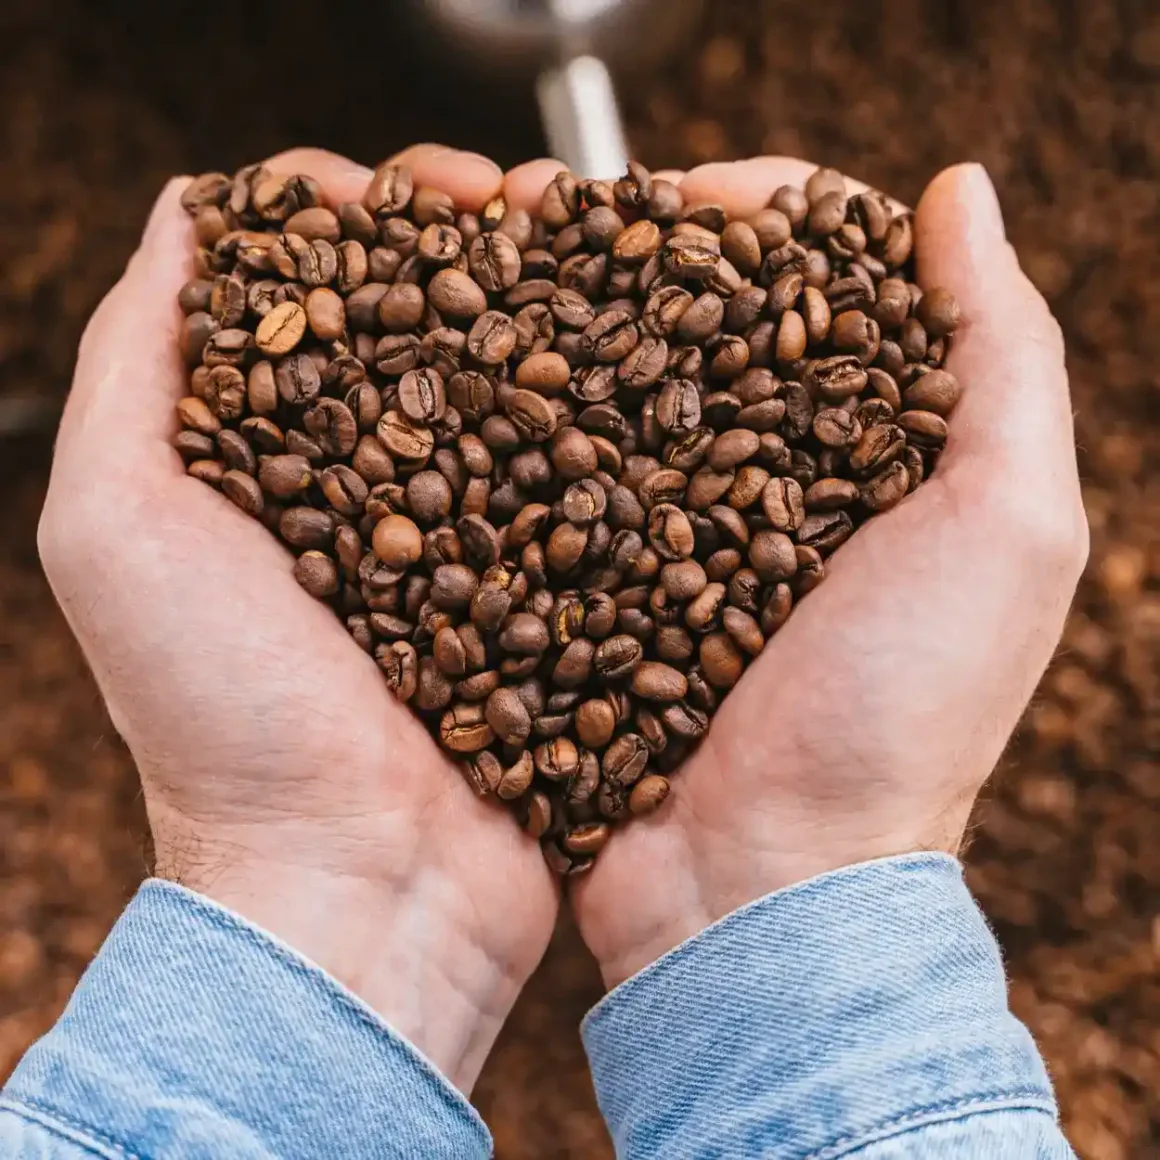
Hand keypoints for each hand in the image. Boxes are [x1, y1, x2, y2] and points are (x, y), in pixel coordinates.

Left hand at [37, 145, 565, 1092]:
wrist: (357, 878)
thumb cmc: (222, 717)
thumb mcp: (117, 528)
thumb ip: (134, 366)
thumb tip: (193, 216)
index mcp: (274, 452)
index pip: (323, 287)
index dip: (370, 212)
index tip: (426, 189)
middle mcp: (375, 479)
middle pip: (430, 318)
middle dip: (480, 242)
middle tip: (533, 203)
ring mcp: (471, 528)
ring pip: (518, 382)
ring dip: (555, 308)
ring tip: (602, 255)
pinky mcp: (548, 582)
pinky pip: (585, 475)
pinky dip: (612, 410)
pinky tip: (649, 360)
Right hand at [561, 157, 1088, 986]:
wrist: (760, 881)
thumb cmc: (898, 717)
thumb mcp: (1006, 533)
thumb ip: (1004, 358)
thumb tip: (959, 192)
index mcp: (883, 454)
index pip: (830, 285)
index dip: (774, 215)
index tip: (703, 190)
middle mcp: (779, 481)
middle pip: (715, 324)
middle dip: (647, 254)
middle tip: (568, 208)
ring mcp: (678, 531)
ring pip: (625, 389)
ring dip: (571, 319)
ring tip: (502, 260)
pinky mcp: (599, 580)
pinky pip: (559, 477)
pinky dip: (525, 418)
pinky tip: (476, 370)